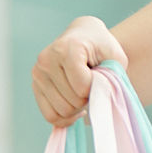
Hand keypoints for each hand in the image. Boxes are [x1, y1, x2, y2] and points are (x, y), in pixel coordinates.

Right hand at [32, 16, 128, 130]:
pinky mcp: (35, 85)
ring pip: (61, 111)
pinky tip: (76, 106)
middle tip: (94, 87)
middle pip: (72, 101)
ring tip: (85, 94)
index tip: (102, 78)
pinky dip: (66, 117)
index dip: (98, 89)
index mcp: (67, 50)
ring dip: (78, 109)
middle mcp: (47, 60)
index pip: (83, 87)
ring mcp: (38, 73)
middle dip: (88, 99)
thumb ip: (112, 78)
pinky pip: (50, 115)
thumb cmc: (102, 47)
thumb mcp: (116, 57)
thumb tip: (99, 102)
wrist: (83, 35)